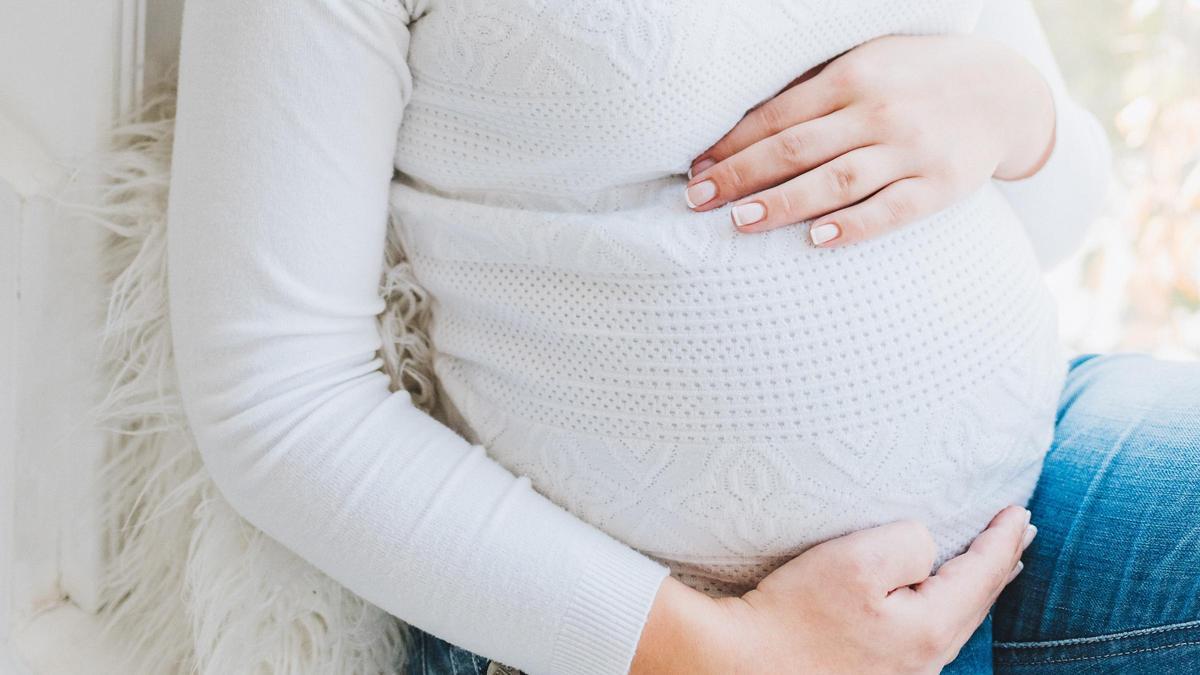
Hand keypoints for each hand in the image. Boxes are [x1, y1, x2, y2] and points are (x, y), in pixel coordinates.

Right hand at [631, 505, 1036, 673]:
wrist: (741, 663)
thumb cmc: (794, 612)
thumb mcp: (856, 561)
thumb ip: (908, 544)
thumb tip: (927, 549)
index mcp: (929, 629)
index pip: (983, 575)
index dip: (1003, 539)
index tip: (1020, 511)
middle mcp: (925, 659)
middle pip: (977, 603)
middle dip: (1000, 563)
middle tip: (1019, 531)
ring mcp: (902, 671)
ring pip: (955, 620)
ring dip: (976, 584)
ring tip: (992, 563)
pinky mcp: (875, 671)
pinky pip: (929, 631)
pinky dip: (947, 604)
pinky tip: (939, 599)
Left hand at [683, 34, 1056, 247]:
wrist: (1005, 90)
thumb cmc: (915, 78)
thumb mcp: (867, 63)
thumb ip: (815, 91)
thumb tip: (743, 127)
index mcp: (852, 76)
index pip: (777, 116)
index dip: (732, 144)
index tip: (695, 170)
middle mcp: (878, 111)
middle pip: (795, 148)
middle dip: (740, 175)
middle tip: (698, 200)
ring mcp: (910, 149)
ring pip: (836, 180)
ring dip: (783, 202)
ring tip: (740, 220)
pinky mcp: (939, 185)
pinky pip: (891, 210)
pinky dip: (854, 226)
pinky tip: (817, 239)